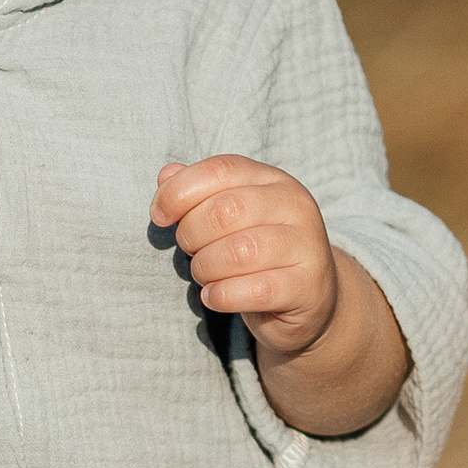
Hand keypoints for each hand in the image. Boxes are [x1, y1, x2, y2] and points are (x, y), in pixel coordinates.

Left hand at [152, 152, 339, 360]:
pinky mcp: (306, 287)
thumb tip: (166, 175)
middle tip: (190, 251)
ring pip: (238, 252)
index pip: (221, 170)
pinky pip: (251, 290)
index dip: (179, 191)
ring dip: (205, 268)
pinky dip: (221, 296)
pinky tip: (215, 296)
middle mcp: (295, 206)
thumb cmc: (257, 253)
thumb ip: (198, 193)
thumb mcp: (229, 217)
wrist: (308, 297)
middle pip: (226, 210)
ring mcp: (306, 246)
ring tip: (205, 275)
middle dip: (191, 235)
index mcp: (273, 180)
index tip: (159, 216)